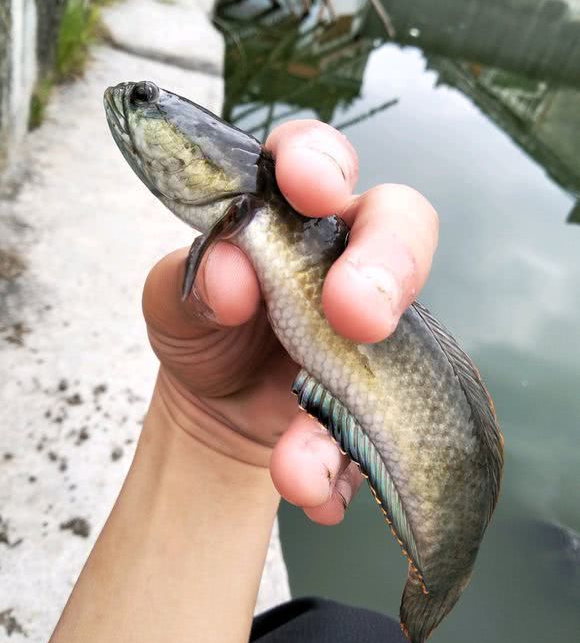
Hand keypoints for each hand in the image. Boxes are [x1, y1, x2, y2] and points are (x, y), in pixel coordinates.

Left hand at [143, 119, 438, 525]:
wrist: (214, 407)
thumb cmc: (202, 327)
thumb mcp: (173, 301)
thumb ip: (190, 279)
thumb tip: (231, 280)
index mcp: (293, 211)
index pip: (318, 157)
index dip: (321, 160)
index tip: (311, 190)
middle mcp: (348, 253)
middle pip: (400, 221)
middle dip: (387, 258)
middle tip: (355, 314)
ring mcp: (376, 320)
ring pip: (411, 325)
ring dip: (373, 386)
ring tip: (302, 453)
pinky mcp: (383, 385)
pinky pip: (389, 420)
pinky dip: (343, 461)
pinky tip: (306, 485)